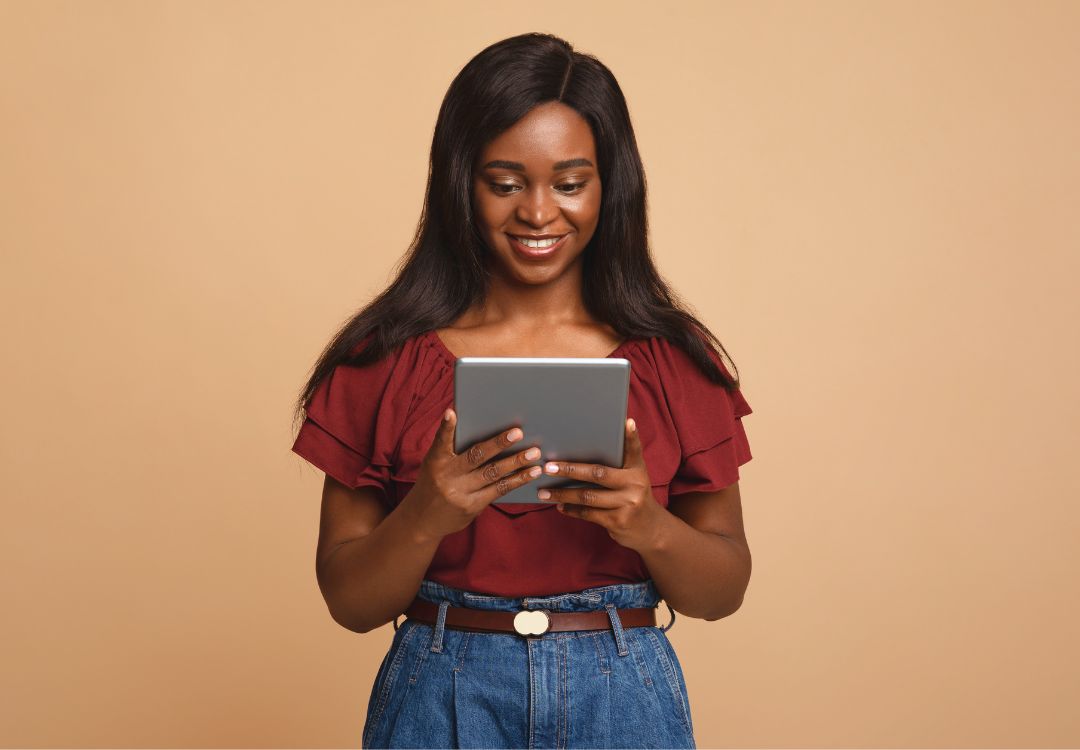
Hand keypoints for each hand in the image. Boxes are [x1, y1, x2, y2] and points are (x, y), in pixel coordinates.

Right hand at [405, 408, 543, 541]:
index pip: (441, 442)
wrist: (423, 520)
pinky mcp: (473, 506)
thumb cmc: (432, 484)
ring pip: (492, 474)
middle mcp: (448, 477)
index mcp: (436, 462)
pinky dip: (517, 480)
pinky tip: (531, 473)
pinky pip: (499, 490)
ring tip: (534, 454)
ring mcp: (461, 493)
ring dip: (516, 463)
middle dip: (498, 444)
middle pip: (476, 456)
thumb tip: (469, 425)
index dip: (446, 428)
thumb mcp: (433, 465)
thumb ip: (449, 448)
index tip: (452, 413)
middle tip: (518, 433)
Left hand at [539, 418, 666, 551]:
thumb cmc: (632, 496)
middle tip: (548, 467)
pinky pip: (589, 513)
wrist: (650, 529)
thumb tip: (580, 451)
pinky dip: (571, 510)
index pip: (634, 450)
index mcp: (638, 470)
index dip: (631, 436)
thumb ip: (616, 466)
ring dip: (563, 494)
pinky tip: (559, 506)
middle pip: (598, 473)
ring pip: (588, 496)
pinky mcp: (618, 521)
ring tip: (544, 492)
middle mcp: (635, 485)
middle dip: (570, 470)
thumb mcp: (632, 479)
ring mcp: (627, 504)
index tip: (626, 421)